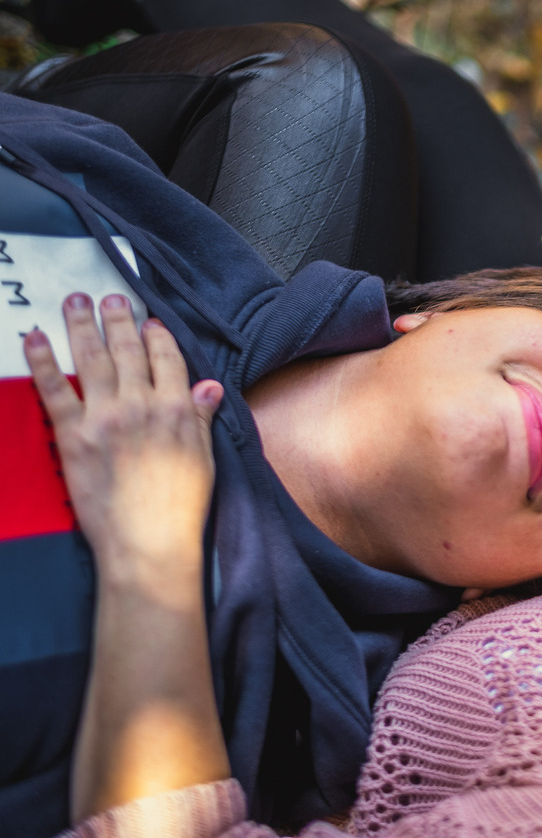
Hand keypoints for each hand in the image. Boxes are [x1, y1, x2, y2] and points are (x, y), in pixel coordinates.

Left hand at [23, 292, 222, 591]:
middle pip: (127, 351)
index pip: (167, 359)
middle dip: (118, 319)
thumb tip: (208, 387)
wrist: (149, 542)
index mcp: (175, 409)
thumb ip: (201, 417)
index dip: (157, 336)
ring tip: (76, 302)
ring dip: (81, 325)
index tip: (151, 322)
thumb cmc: (181, 507)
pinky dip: (42, 360)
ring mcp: (104, 418)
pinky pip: (53, 389)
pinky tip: (34, 338)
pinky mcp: (73, 436)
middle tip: (110, 297)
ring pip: (91, 359)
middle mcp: (140, 405)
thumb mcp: (204, 457)